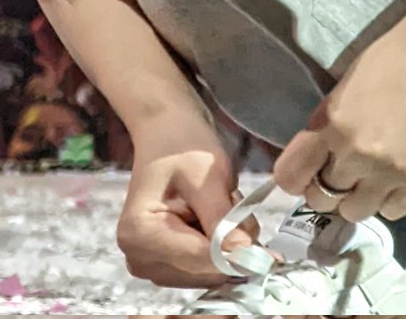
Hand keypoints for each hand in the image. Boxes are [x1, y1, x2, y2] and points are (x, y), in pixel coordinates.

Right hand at [115, 112, 262, 289]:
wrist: (168, 132)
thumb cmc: (183, 145)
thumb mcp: (207, 176)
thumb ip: (222, 219)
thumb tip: (244, 256)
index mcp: (139, 234)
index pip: (199, 260)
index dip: (237, 253)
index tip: (266, 244)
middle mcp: (139, 258)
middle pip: (204, 271)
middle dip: (230, 244)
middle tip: (233, 203)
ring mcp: (152, 265)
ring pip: (210, 273)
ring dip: (227, 245)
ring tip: (221, 205)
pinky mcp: (167, 266)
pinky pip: (206, 269)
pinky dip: (221, 248)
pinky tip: (215, 218)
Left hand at [273, 0, 405, 222]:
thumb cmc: (399, 52)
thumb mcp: (348, 79)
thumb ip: (327, 119)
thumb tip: (312, 148)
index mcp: (336, 125)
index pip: (291, 175)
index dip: (292, 174)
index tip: (300, 169)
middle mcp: (361, 157)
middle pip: (322, 197)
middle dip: (324, 184)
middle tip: (336, 166)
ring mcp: (395, 175)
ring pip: (356, 212)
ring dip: (355, 195)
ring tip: (367, 173)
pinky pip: (392, 211)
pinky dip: (387, 198)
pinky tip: (393, 175)